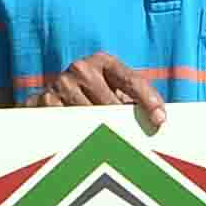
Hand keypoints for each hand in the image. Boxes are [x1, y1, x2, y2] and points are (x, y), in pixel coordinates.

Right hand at [37, 52, 165, 130]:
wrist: (48, 97)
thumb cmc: (92, 96)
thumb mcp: (112, 91)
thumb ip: (132, 100)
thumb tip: (158, 120)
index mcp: (105, 61)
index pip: (132, 80)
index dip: (148, 100)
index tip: (160, 120)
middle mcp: (82, 68)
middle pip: (112, 105)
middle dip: (124, 124)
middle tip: (132, 142)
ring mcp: (62, 83)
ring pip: (92, 118)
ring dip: (101, 133)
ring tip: (104, 143)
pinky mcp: (45, 101)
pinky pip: (70, 126)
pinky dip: (79, 135)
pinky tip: (81, 140)